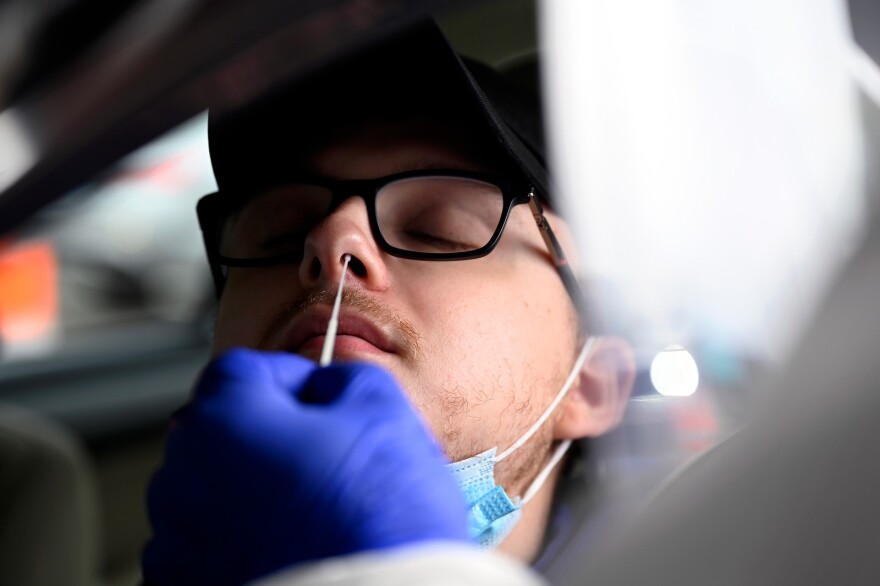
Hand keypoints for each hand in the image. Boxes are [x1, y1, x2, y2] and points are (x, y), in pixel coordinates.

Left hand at [142, 348, 468, 585]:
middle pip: (223, 430)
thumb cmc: (376, 518)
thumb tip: (325, 387)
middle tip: (325, 460)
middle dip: (269, 436)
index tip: (320, 400)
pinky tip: (289, 548)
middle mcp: (182, 477)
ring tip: (311, 513)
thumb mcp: (381, 410)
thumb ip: (342, 378)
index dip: (291, 379)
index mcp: (222, 419)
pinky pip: (209, 546)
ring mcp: (178, 541)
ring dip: (252, 490)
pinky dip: (240, 542)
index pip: (243, 370)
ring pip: (214, 490)